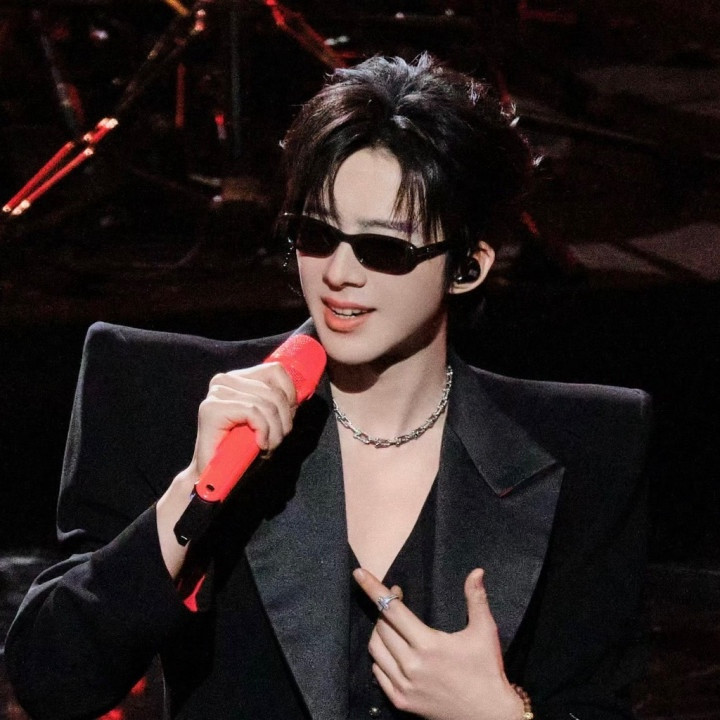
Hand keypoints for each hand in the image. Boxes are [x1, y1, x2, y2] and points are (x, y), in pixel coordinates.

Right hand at [157, 362, 297, 576]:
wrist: (213, 474)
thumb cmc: (241, 447)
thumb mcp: (265, 419)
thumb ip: (277, 402)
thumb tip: (305, 391)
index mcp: (238, 378)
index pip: (275, 370)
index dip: (290, 394)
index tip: (289, 417)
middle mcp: (224, 380)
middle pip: (274, 391)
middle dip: (284, 419)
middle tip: (279, 439)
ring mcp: (216, 393)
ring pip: (266, 404)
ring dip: (275, 430)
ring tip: (270, 446)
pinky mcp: (212, 408)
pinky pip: (254, 412)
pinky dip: (263, 431)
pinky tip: (260, 445)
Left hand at [353, 567, 523, 719]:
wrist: (489, 716)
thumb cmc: (487, 670)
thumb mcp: (485, 631)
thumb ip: (476, 598)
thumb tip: (476, 571)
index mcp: (428, 645)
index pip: (392, 610)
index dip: (374, 589)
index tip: (359, 574)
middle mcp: (411, 665)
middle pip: (381, 627)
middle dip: (385, 608)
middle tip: (397, 599)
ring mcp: (404, 686)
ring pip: (375, 649)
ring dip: (379, 631)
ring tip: (393, 623)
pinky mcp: (401, 701)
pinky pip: (378, 672)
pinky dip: (380, 657)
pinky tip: (392, 649)